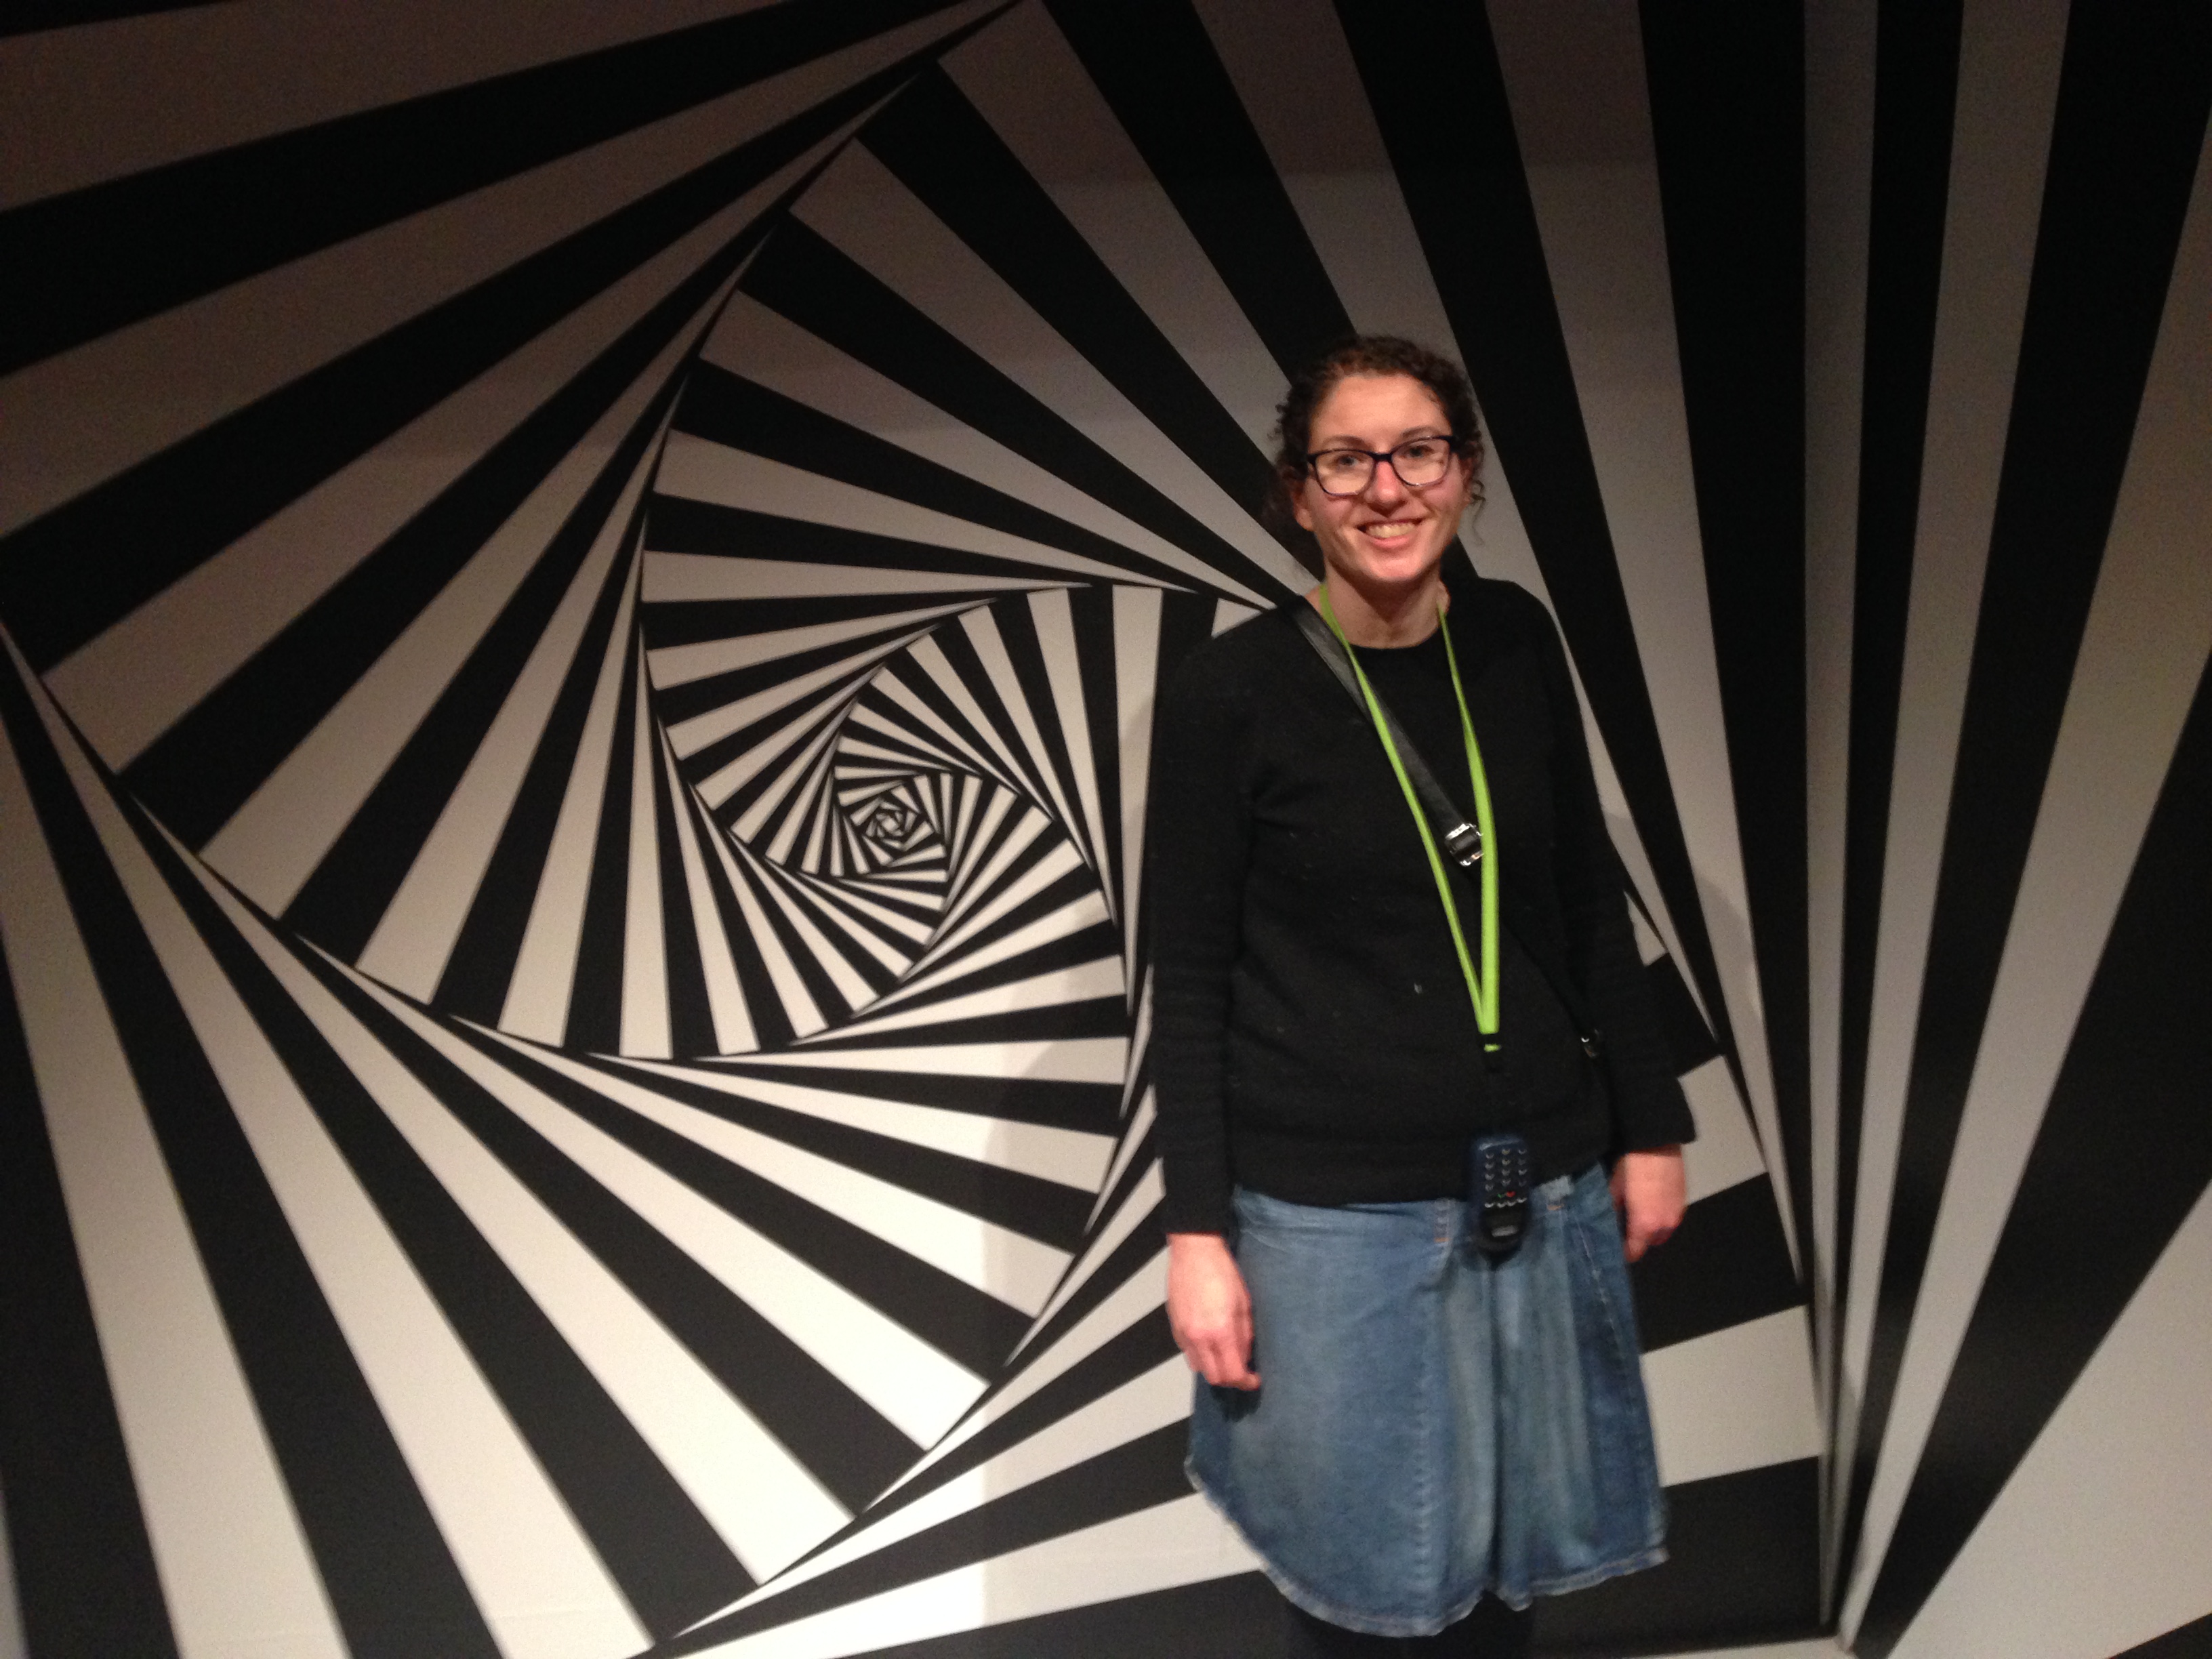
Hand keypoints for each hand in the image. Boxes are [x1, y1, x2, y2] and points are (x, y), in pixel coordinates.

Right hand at [1166, 1232, 1258, 1388]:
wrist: (1194, 1251)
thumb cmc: (1222, 1271)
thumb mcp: (1244, 1303)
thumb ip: (1245, 1334)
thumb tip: (1245, 1356)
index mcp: (1220, 1331)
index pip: (1233, 1373)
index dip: (1246, 1381)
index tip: (1254, 1379)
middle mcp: (1199, 1337)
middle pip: (1214, 1378)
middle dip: (1231, 1379)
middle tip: (1243, 1370)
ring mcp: (1184, 1333)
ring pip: (1199, 1367)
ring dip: (1214, 1368)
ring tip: (1225, 1356)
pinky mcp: (1174, 1327)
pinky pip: (1187, 1352)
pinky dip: (1200, 1354)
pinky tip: (1210, 1341)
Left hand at [1610, 1145, 1685, 1261]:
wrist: (1658, 1143)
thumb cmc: (1633, 1166)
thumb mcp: (1615, 1188)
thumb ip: (1613, 1209)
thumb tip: (1610, 1221)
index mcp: (1645, 1224)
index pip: (1635, 1251)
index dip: (1624, 1252)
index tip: (1615, 1248)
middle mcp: (1665, 1224)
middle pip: (1652, 1242)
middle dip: (1639, 1239)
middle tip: (1626, 1227)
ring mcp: (1678, 1212)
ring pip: (1664, 1230)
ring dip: (1653, 1228)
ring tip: (1639, 1215)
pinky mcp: (1684, 1200)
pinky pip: (1672, 1216)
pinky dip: (1662, 1216)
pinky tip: (1652, 1203)